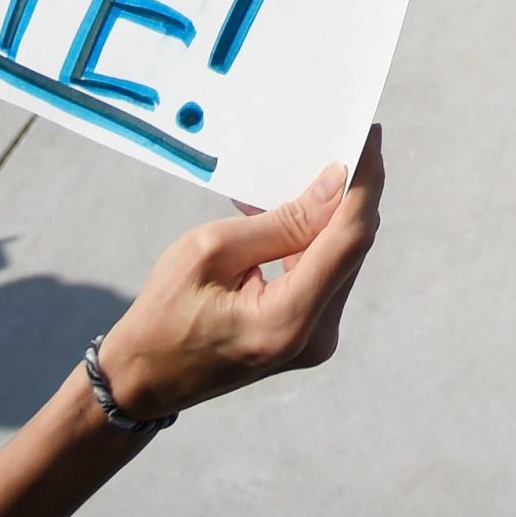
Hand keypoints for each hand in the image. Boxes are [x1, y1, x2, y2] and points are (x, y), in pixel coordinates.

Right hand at [94, 125, 384, 420]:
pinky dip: (307, 240)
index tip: (369, 137)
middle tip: (340, 141)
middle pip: (350, 249)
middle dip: (349, 193)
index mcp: (288, 320)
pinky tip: (279, 214)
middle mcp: (314, 337)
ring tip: (297, 174)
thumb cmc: (164, 315)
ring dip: (324, 214)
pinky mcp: (306, 335)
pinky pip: (321, 275)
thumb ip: (282, 220)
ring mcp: (314, 341)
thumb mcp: (211, 250)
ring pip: (339, 259)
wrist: (145, 379)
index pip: (348, 240)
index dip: (365, 184)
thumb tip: (335, 185)